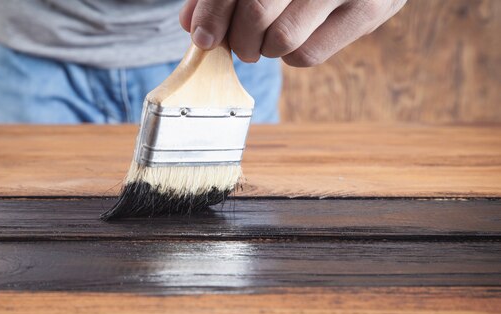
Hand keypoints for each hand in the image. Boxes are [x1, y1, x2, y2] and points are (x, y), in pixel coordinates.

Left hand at [180, 0, 406, 65]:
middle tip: (241, 44)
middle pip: (257, 13)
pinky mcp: (369, 13)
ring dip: (265, 48)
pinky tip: (296, 37)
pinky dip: (290, 55)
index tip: (203, 37)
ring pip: (282, 40)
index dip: (213, 14)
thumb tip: (191, 24)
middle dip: (238, 38)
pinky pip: (308, 55)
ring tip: (269, 37)